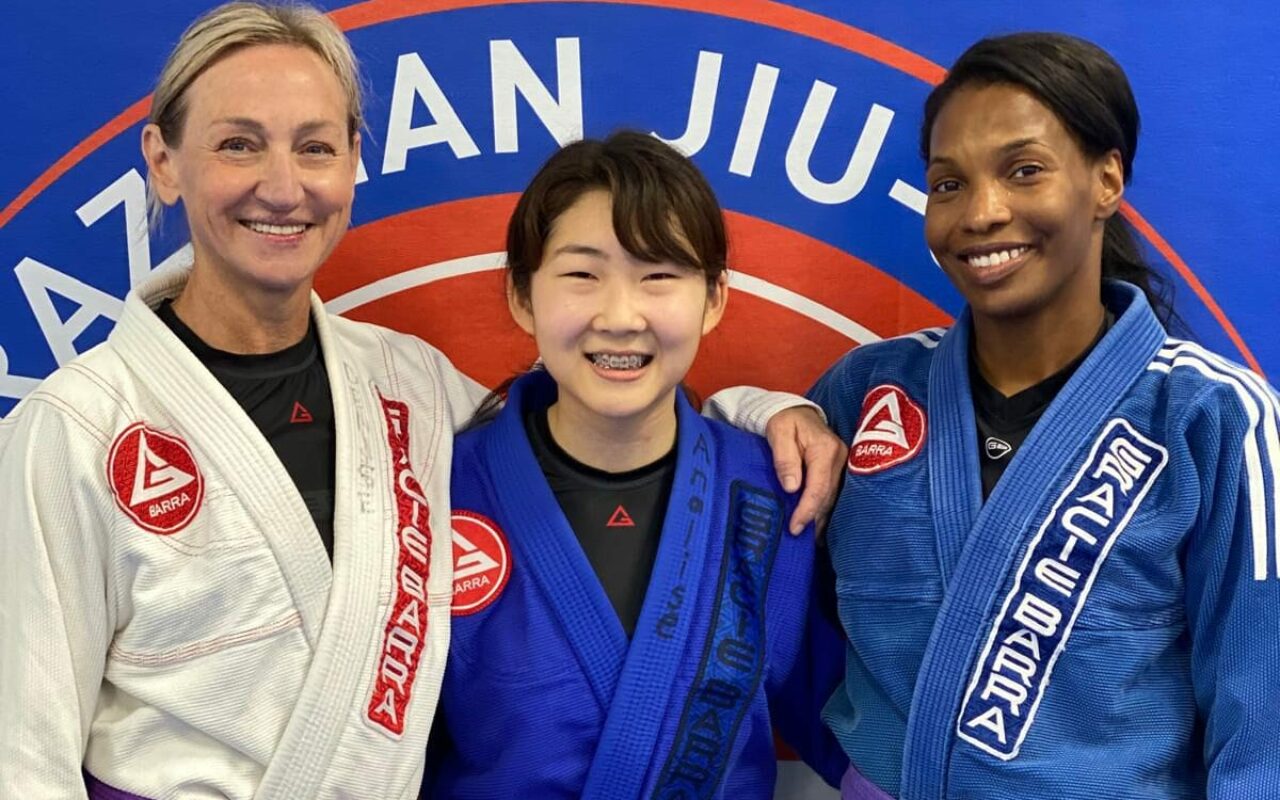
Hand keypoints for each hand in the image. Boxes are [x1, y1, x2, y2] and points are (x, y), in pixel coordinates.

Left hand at [765, 406, 843, 534]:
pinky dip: (825, 510)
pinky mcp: (840, 469)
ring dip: (821, 518)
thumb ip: (785, 459)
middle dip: (814, 519)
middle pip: (828, 496)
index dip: (807, 510)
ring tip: (809, 538)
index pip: (818, 487)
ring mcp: (842, 464)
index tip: (794, 527)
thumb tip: (792, 488)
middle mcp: (840, 458)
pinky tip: (818, 525)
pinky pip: (834, 493)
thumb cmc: (784, 421)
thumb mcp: (778, 434)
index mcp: (825, 449)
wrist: (795, 411)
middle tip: (798, 536)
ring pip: (833, 497)